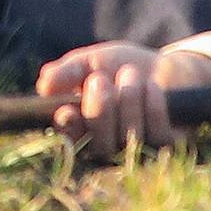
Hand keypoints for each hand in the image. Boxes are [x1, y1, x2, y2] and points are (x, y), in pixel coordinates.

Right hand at [37, 42, 209, 156]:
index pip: (71, 140)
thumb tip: (43, 84)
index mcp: (86, 128)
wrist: (167, 66)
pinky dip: (152, 105)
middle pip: (99, 144)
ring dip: (127, 98)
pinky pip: (157, 134)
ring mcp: (139, 149)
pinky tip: (152, 87)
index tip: (67, 111)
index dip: (68, 130)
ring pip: (128, 136)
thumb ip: (68, 71)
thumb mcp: (92, 61)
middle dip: (99, 110)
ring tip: (130, 74)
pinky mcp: (166, 147)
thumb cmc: (123, 67)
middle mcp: (111, 145)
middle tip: (100, 80)